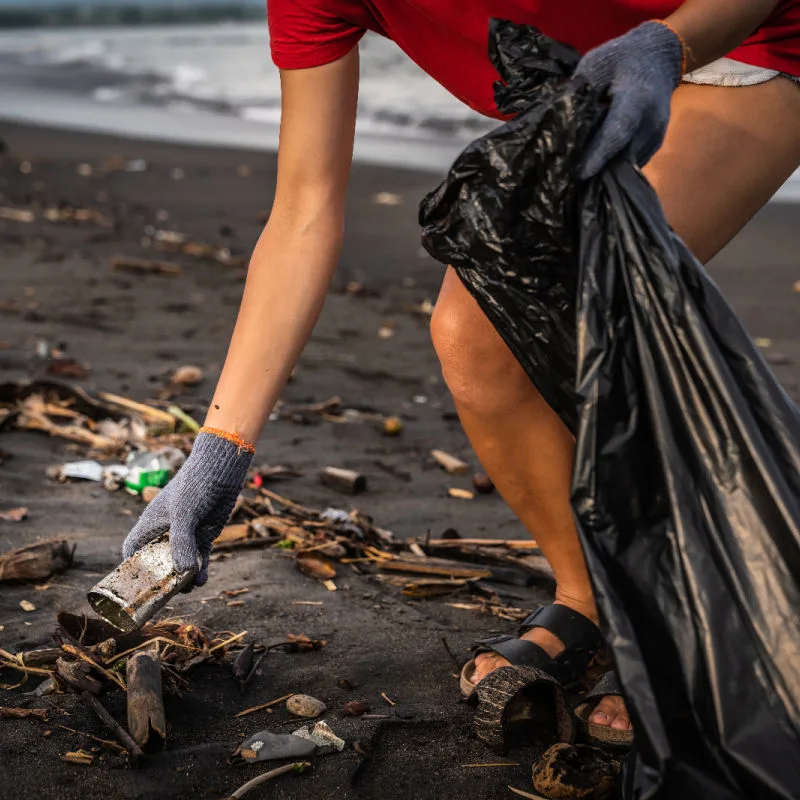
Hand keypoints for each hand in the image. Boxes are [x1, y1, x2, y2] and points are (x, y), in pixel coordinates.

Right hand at [122, 429, 253, 585]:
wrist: (222, 467)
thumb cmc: (195, 484)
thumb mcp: (184, 514)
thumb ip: (181, 542)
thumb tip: (184, 573)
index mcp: (151, 523)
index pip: (133, 550)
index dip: (132, 568)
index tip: (137, 585)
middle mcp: (166, 531)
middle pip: (157, 562)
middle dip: (161, 579)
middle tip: (167, 594)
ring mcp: (186, 534)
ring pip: (180, 563)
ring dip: (183, 578)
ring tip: (189, 587)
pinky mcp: (204, 535)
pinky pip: (200, 559)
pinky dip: (201, 571)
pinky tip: (203, 580)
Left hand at [575, 21, 684, 178]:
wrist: (657, 58)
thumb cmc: (621, 59)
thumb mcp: (596, 64)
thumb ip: (580, 92)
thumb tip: (559, 121)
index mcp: (637, 97)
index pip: (618, 130)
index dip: (599, 153)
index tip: (581, 174)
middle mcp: (651, 121)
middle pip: (621, 154)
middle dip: (596, 170)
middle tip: (567, 181)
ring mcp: (655, 136)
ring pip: (626, 163)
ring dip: (603, 171)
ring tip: (577, 176)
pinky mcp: (653, 146)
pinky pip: (630, 163)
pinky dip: (612, 166)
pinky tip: (593, 166)